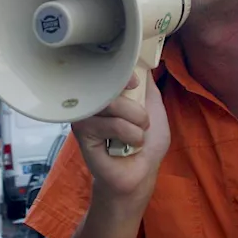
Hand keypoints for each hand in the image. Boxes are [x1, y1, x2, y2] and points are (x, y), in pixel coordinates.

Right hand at [71, 70, 168, 199]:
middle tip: (143, 123)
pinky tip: (127, 147)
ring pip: (112, 104)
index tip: (135, 84)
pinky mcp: (82, 134)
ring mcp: (85, 116)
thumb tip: (143, 62)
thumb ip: (148, 87)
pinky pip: (109, 124)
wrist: (139, 175)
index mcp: (108, 93)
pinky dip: (128, 134)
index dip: (122, 72)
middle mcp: (94, 100)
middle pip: (111, 86)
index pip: (107, 70)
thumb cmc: (146, 144)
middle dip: (136, 107)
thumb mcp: (155, 109)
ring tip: (137, 138)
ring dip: (135, 123)